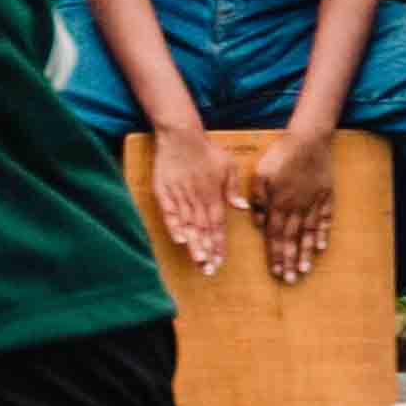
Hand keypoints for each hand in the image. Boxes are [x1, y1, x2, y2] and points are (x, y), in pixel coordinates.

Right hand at [143, 125, 233, 273]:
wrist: (181, 135)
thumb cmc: (207, 150)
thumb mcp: (228, 166)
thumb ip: (233, 189)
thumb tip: (242, 209)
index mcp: (214, 195)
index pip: (218, 225)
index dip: (219, 244)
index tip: (220, 261)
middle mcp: (198, 199)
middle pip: (203, 230)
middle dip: (207, 251)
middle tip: (208, 270)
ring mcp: (180, 196)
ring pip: (188, 225)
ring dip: (194, 244)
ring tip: (197, 261)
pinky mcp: (164, 192)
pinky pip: (169, 213)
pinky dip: (174, 226)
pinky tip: (179, 240)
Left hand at [243, 125, 337, 285]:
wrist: (308, 140)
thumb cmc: (280, 155)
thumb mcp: (260, 174)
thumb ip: (257, 199)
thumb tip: (257, 222)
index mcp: (278, 204)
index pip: (275, 236)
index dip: (275, 255)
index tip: (276, 272)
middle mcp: (296, 208)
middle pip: (292, 239)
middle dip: (290, 261)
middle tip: (290, 280)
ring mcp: (313, 203)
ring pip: (308, 233)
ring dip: (305, 253)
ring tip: (305, 270)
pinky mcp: (325, 195)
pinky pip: (323, 219)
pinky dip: (322, 234)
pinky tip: (321, 247)